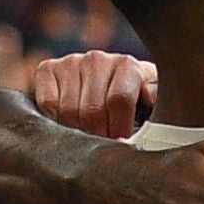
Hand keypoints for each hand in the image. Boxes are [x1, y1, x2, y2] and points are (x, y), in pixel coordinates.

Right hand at [34, 50, 156, 136]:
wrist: (107, 80)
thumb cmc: (134, 96)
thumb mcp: (152, 98)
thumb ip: (155, 97)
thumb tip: (150, 95)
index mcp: (127, 65)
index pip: (118, 100)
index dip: (119, 128)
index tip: (120, 142)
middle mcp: (98, 59)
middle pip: (91, 110)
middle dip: (98, 134)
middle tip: (103, 144)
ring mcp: (71, 62)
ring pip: (68, 111)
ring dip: (77, 130)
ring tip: (88, 133)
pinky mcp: (47, 68)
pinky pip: (47, 104)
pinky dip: (55, 119)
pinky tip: (69, 121)